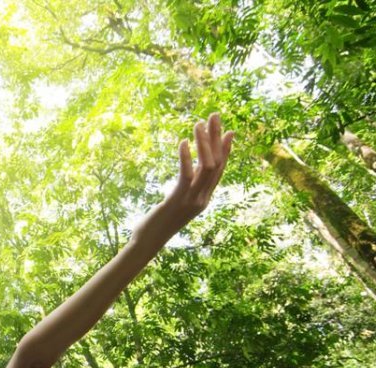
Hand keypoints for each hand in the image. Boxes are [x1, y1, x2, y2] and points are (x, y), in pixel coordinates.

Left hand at [136, 112, 234, 241]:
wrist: (147, 242)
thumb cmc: (157, 223)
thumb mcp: (175, 203)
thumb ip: (184, 189)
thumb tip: (188, 175)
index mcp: (204, 199)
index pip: (220, 170)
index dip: (226, 150)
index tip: (229, 131)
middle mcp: (202, 198)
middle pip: (216, 163)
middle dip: (216, 138)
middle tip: (215, 116)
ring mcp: (192, 200)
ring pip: (206, 166)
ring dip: (203, 143)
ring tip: (198, 124)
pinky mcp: (177, 200)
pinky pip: (186, 175)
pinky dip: (186, 157)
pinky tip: (182, 142)